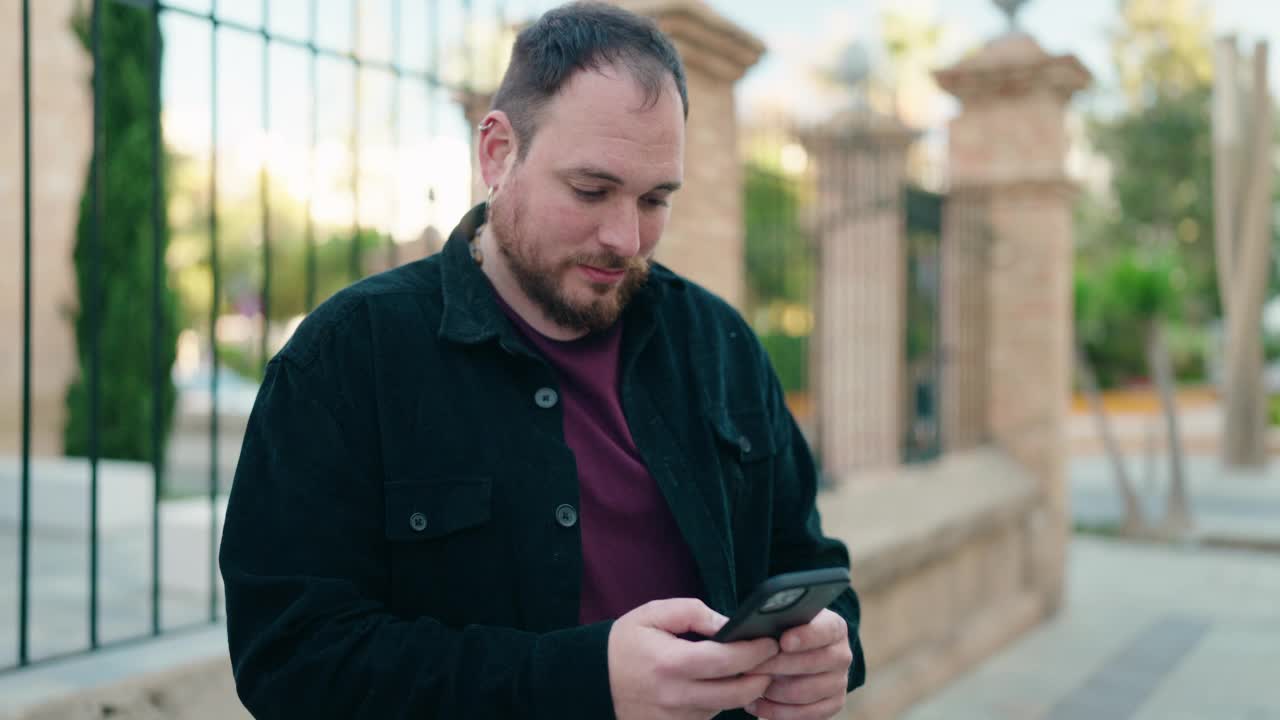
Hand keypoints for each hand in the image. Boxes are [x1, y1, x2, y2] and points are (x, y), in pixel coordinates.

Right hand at [608, 598, 780, 719]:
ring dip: (741, 690)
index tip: (770, 642)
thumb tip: (728, 624)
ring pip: (725, 707)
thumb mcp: (653, 614)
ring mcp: (676, 718)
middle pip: (736, 693)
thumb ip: (693, 613)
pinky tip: (719, 684)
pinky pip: (709, 716)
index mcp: (671, 663)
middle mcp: (676, 696)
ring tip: (747, 669)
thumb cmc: (624, 644)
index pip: (727, 661)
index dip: (755, 652)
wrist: (593, 682)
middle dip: (761, 676)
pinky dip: (720, 701)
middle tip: (770, 659)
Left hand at [742, 609, 852, 719]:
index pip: (825, 630)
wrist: (800, 653)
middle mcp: (841, 654)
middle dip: (776, 666)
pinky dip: (778, 711)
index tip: (783, 642)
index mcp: (834, 627)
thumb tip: (756, 635)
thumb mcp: (785, 621)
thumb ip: (778, 623)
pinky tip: (758, 704)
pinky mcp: (833, 704)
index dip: (805, 636)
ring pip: (806, 691)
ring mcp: (839, 681)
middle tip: (749, 666)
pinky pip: (806, 713)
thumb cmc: (786, 633)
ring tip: (751, 685)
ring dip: (774, 690)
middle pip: (811, 663)